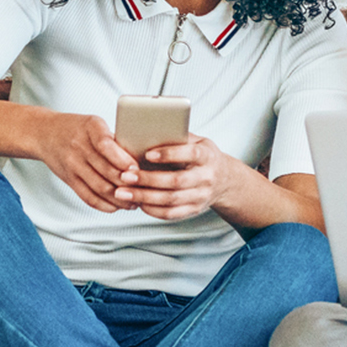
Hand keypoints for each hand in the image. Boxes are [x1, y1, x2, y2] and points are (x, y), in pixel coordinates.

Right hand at [34, 112, 139, 212]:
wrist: (45, 134)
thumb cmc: (77, 128)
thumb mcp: (95, 124)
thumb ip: (114, 140)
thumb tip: (141, 159)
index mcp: (91, 128)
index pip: (106, 146)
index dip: (123, 160)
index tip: (137, 170)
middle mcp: (79, 146)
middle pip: (106, 171)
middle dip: (128, 184)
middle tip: (144, 190)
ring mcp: (73, 165)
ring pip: (100, 188)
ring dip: (120, 199)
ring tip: (134, 202)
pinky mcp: (69, 179)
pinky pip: (88, 197)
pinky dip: (104, 205)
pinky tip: (116, 206)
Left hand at [117, 136, 239, 220]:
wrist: (224, 180)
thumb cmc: (201, 155)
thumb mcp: (196, 141)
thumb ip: (176, 138)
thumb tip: (144, 133)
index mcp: (207, 155)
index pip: (190, 154)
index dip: (169, 154)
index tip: (147, 154)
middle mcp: (207, 177)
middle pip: (176, 181)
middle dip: (148, 179)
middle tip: (125, 176)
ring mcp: (202, 196)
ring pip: (171, 200)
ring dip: (144, 197)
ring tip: (122, 192)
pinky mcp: (194, 210)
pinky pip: (172, 214)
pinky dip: (152, 209)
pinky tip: (137, 203)